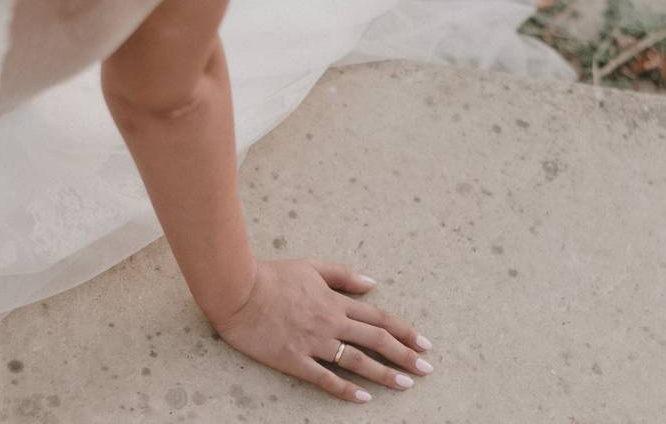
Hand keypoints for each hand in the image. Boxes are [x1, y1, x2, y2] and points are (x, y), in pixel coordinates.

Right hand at [209, 258, 434, 402]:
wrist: (237, 290)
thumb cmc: (272, 276)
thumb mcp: (311, 266)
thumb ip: (343, 275)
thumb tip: (372, 283)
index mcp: (335, 301)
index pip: (378, 318)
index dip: (404, 331)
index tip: (424, 343)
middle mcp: (330, 323)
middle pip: (376, 340)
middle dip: (405, 355)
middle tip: (427, 368)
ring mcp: (313, 343)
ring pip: (357, 360)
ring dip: (384, 373)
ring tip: (406, 385)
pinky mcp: (294, 360)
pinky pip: (325, 377)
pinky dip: (346, 389)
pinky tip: (364, 398)